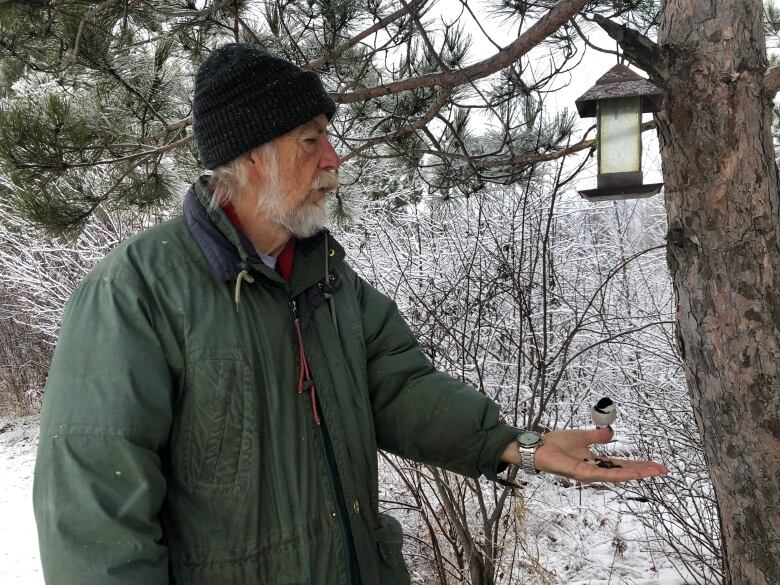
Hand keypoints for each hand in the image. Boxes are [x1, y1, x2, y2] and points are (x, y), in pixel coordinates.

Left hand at [503, 427, 667, 482]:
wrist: (538, 447)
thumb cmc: (555, 444)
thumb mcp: (581, 436)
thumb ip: (597, 436)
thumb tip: (612, 432)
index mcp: (595, 462)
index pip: (621, 464)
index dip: (638, 465)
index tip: (655, 465)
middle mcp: (595, 470)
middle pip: (624, 471)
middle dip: (643, 471)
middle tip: (662, 470)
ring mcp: (590, 474)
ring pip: (618, 475)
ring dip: (636, 473)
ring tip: (654, 472)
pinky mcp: (583, 473)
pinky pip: (604, 474)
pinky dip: (620, 473)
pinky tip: (633, 473)